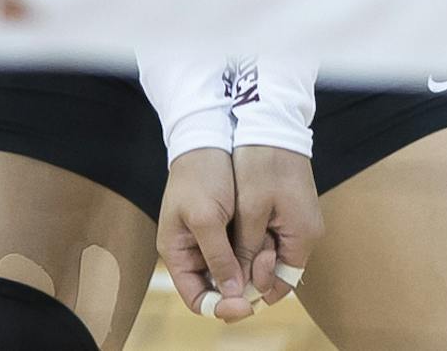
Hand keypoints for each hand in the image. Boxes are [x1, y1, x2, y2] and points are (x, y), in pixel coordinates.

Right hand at [158, 148, 254, 322]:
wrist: (209, 138)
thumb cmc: (200, 175)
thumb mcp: (206, 217)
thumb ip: (218, 257)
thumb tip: (232, 293)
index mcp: (177, 253)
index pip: (197, 298)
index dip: (221, 307)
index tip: (246, 303)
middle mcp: (193, 253)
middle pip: (218, 291)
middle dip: (241, 291)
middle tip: (263, 285)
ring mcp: (210, 242)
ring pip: (234, 275)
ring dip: (252, 273)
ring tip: (268, 259)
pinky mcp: (227, 231)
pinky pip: (243, 255)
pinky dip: (256, 256)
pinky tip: (268, 248)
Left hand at [230, 144, 321, 307]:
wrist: (272, 122)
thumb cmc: (260, 163)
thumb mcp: (249, 210)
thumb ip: (246, 249)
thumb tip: (239, 284)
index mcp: (303, 236)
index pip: (283, 283)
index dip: (255, 292)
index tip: (227, 293)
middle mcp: (308, 232)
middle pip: (278, 269)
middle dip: (250, 273)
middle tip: (219, 271)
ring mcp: (301, 219)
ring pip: (273, 251)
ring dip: (249, 255)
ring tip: (221, 252)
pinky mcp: (292, 207)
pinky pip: (273, 233)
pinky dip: (254, 238)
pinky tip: (232, 233)